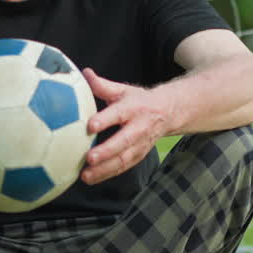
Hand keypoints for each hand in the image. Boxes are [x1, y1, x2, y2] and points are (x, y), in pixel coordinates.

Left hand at [80, 67, 173, 184]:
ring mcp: (140, 145)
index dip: (105, 120)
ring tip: (85, 175)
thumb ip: (102, 86)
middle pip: (123, 141)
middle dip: (106, 151)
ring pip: (123, 159)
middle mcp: (139, 128)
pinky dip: (107, 174)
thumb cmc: (139, 101)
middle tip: (89, 158)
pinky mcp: (138, 156)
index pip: (118, 114)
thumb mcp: (123, 90)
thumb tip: (85, 73)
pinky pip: (123, 168)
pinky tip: (91, 178)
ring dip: (104, 169)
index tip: (90, 126)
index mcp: (133, 108)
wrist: (168, 113)